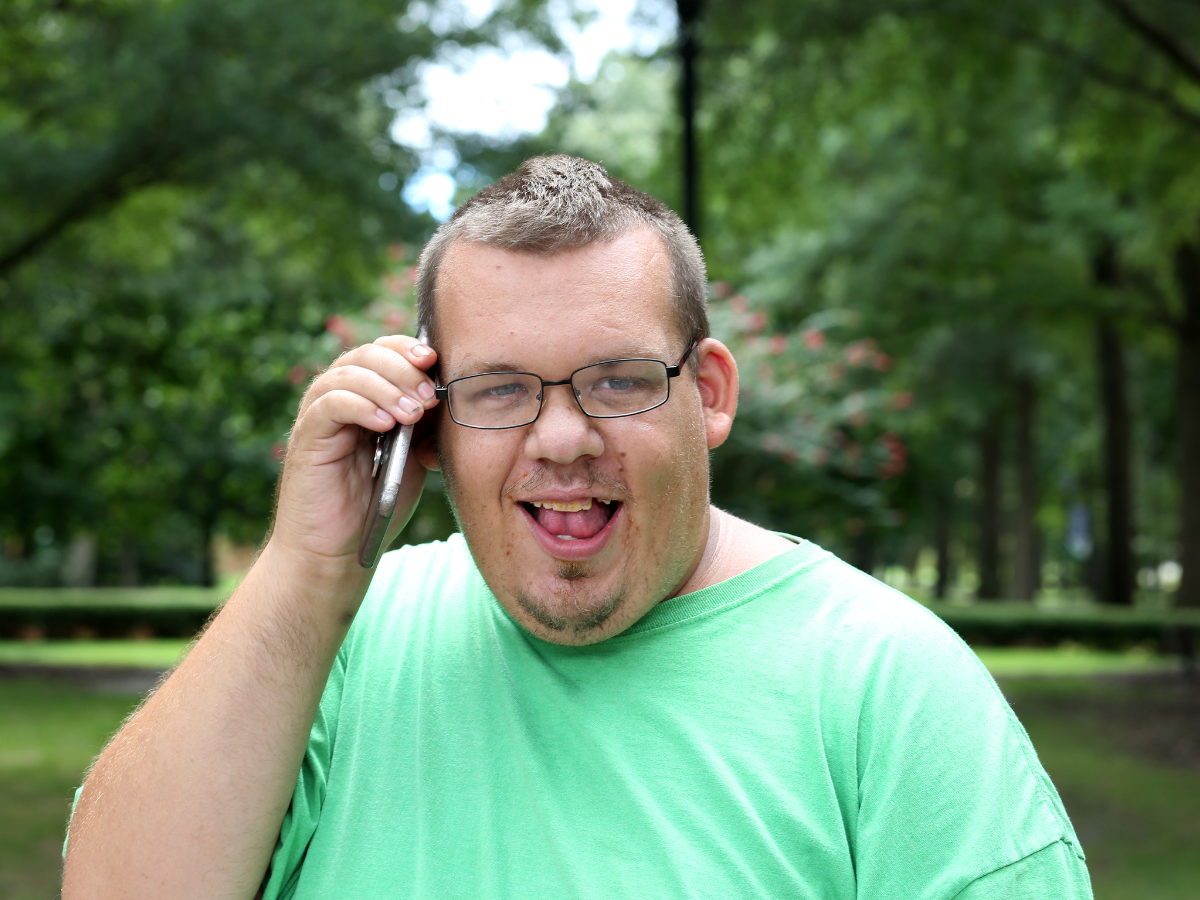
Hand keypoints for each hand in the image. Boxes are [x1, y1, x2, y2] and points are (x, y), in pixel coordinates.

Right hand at [268, 335, 439, 566]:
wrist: (339, 550)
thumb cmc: (376, 503)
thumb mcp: (414, 456)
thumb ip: (426, 424)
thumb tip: (451, 392)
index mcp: (366, 395)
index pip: (384, 350)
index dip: (408, 348)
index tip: (435, 361)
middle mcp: (338, 396)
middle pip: (366, 355)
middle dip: (403, 369)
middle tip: (428, 396)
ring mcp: (319, 415)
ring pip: (347, 374)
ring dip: (386, 388)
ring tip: (411, 414)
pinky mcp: (306, 437)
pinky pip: (329, 405)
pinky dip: (359, 406)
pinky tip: (384, 425)